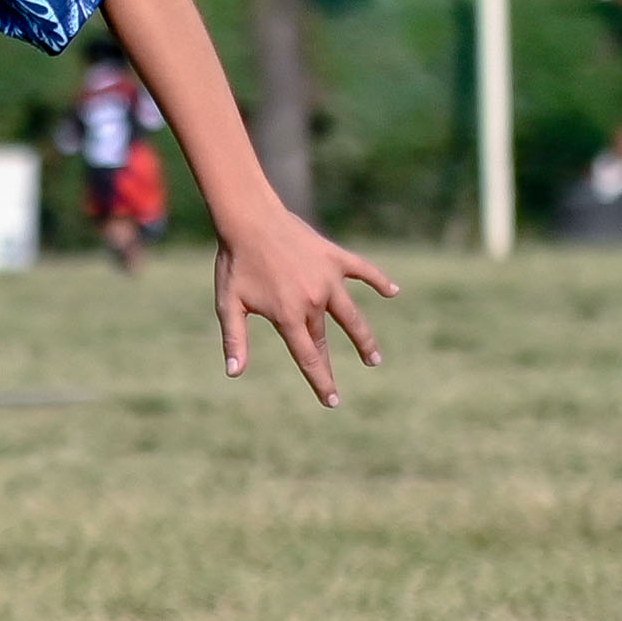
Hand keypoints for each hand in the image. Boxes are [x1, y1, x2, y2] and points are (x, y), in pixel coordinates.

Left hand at [213, 212, 396, 406]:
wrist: (249, 219)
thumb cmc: (235, 263)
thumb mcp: (228, 304)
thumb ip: (235, 339)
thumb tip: (233, 373)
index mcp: (288, 315)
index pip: (308, 357)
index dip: (321, 382)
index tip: (332, 401)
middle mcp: (313, 300)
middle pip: (324, 338)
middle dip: (329, 362)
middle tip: (338, 385)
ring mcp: (328, 278)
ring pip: (351, 315)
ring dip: (364, 338)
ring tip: (374, 358)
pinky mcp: (334, 257)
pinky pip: (363, 271)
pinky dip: (378, 280)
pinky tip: (393, 291)